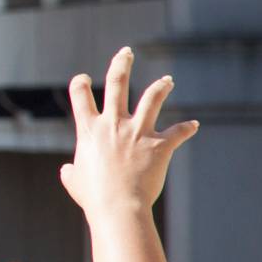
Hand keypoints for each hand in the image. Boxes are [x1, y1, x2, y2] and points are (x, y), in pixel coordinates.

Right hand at [59, 48, 196, 214]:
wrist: (119, 208)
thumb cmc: (94, 198)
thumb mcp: (74, 182)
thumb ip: (71, 172)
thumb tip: (67, 171)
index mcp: (89, 130)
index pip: (80, 96)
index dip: (80, 83)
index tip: (83, 78)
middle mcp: (113, 124)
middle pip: (116, 82)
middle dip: (121, 63)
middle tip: (126, 53)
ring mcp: (138, 132)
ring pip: (152, 97)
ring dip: (160, 86)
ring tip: (167, 80)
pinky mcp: (160, 145)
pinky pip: (178, 132)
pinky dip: (186, 128)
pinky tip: (194, 125)